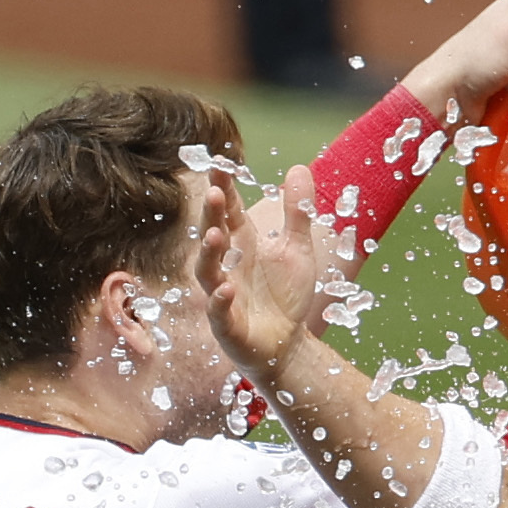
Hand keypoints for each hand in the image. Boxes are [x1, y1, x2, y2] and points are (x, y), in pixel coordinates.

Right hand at [197, 165, 326, 382]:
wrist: (286, 344)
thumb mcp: (297, 249)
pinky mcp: (228, 326)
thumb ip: (297, 212)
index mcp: (241, 244)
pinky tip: (226, 289)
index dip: (223, 189)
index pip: (228, 211)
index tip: (220, 164)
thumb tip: (299, 168)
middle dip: (211, 214)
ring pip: (208, 272)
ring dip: (209, 253)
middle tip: (212, 191)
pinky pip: (219, 312)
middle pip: (213, 235)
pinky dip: (220, 301)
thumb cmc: (285, 295)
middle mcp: (226, 266)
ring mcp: (222, 295)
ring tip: (216, 234)